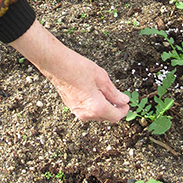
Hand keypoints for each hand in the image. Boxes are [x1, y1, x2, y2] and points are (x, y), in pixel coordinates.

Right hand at [10, 21, 129, 122]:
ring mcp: (77, 111)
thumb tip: (123, 101)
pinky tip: (92, 90)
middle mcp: (86, 114)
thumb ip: (114, 93)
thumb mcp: (102, 78)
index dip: (124, 110)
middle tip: (117, 94)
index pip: (116, 116)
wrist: (56, 65)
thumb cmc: (78, 68)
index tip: (126, 102)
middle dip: (114, 108)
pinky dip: (93, 104)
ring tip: (103, 89)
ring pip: (96, 114)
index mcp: (96, 107)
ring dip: (103, 106)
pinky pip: (87, 110)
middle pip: (107, 117)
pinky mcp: (71, 106)